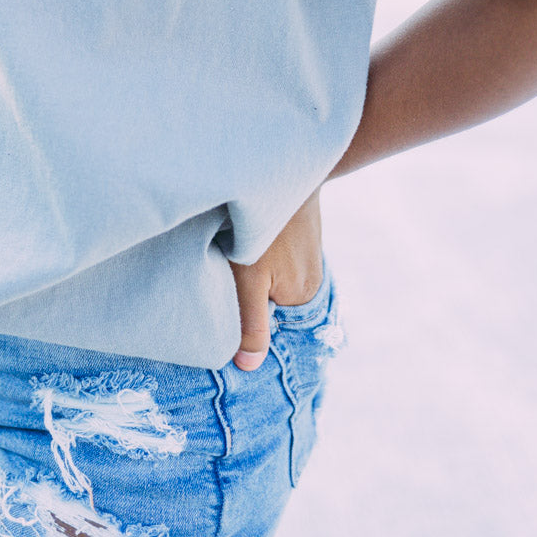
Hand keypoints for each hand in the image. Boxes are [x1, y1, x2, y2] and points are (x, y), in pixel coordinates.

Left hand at [227, 187, 323, 370]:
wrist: (286, 169)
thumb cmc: (266, 225)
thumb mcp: (250, 278)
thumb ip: (251, 323)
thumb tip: (249, 368)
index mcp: (303, 294)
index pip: (268, 317)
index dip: (243, 306)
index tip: (224, 289)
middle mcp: (312, 275)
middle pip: (271, 293)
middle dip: (248, 282)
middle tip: (226, 261)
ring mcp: (308, 250)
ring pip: (271, 270)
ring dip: (253, 260)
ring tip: (235, 244)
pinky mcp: (300, 229)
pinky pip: (276, 250)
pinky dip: (261, 245)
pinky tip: (246, 230)